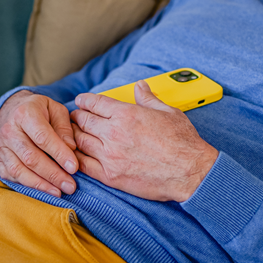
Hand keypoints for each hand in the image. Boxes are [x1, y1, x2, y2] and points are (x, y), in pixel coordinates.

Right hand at [0, 90, 78, 196]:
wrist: (13, 110)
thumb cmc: (40, 110)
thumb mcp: (56, 109)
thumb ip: (65, 128)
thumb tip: (71, 149)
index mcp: (25, 114)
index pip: (42, 138)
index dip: (59, 154)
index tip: (74, 167)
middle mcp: (9, 130)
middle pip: (31, 157)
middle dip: (52, 174)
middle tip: (70, 186)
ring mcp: (1, 147)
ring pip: (19, 170)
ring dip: (40, 185)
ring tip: (59, 192)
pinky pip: (11, 177)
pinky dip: (27, 186)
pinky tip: (43, 191)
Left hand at [70, 81, 218, 201]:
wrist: (190, 171)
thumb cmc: (182, 142)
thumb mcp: (168, 112)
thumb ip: (148, 99)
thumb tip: (140, 87)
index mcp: (126, 114)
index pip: (96, 103)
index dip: (85, 100)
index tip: (80, 101)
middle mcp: (114, 132)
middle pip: (83, 121)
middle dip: (76, 117)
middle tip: (74, 117)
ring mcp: (110, 155)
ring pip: (79, 141)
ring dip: (73, 136)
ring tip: (72, 135)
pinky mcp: (110, 175)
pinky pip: (84, 165)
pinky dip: (76, 158)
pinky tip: (76, 156)